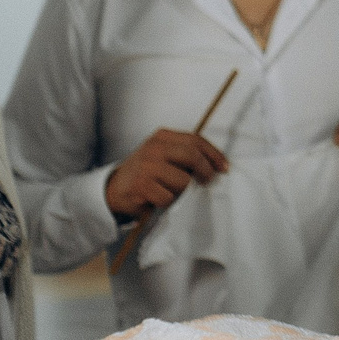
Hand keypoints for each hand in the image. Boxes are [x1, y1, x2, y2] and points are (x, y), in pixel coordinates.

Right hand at [104, 128, 229, 220]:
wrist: (113, 190)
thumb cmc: (146, 174)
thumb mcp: (163, 156)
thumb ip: (185, 155)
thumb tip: (217, 166)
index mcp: (162, 137)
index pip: (195, 140)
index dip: (214, 154)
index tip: (224, 167)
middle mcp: (154, 148)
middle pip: (192, 156)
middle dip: (206, 171)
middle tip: (209, 182)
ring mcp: (146, 166)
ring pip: (183, 181)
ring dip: (182, 192)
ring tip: (171, 192)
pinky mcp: (141, 185)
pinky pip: (168, 197)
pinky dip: (167, 202)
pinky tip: (158, 199)